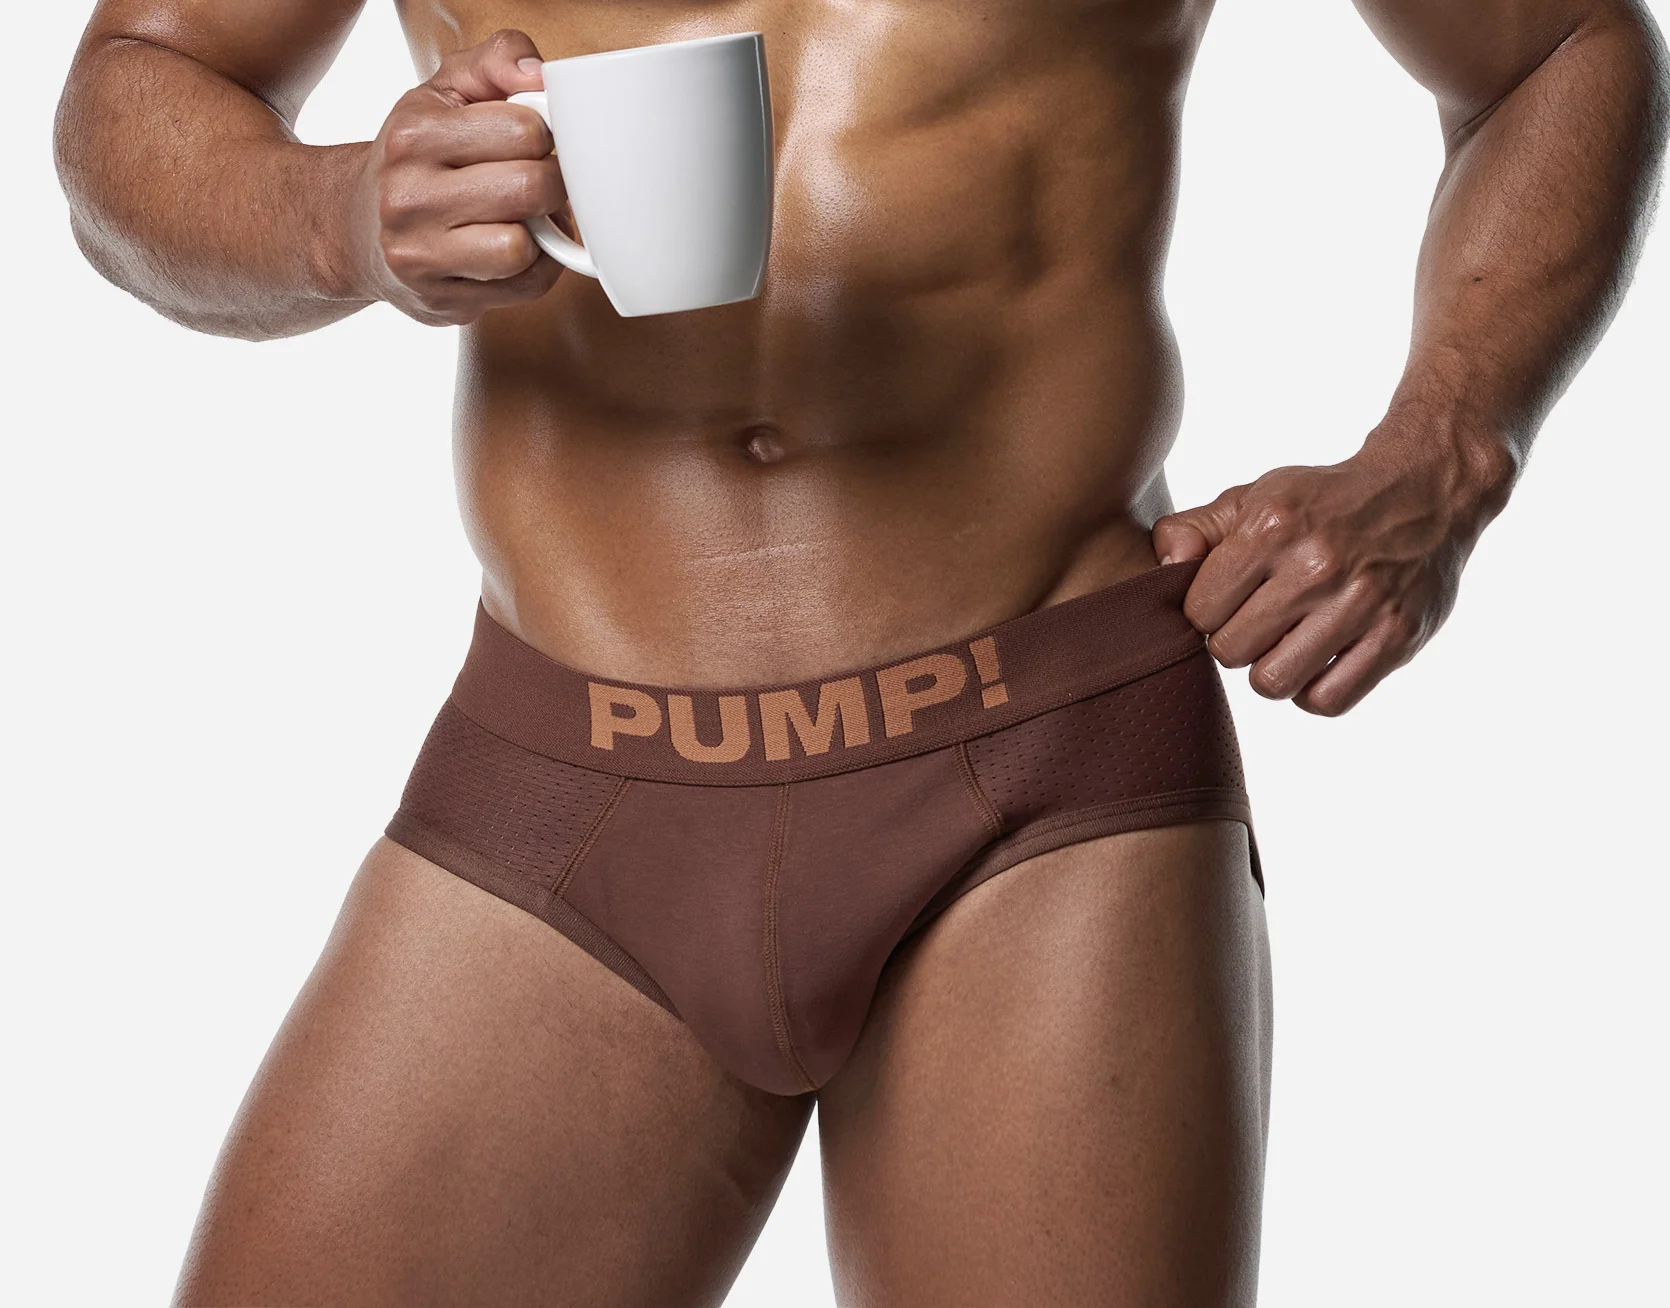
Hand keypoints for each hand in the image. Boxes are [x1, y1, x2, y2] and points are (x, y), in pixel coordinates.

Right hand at [350, 30, 563, 325]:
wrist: (353, 228)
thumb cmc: (416, 157)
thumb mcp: (444, 92)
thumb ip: (495, 60)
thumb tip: (540, 75)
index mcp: (413, 135)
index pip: (525, 130)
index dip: (544, 135)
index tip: (530, 141)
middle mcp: (407, 196)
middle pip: (530, 188)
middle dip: (550, 183)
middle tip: (537, 181)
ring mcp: (420, 255)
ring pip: (523, 247)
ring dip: (541, 233)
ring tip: (523, 218)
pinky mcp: (441, 301)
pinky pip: (525, 287)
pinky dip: (535, 269)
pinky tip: (513, 250)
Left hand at [1152, 430, 1517, 715]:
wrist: (1425, 491)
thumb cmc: (1321, 504)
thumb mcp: (1254, 498)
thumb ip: (1194, 530)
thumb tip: (1164, 568)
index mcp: (1272, 527)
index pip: (1198, 612)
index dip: (1206, 612)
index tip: (1228, 600)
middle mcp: (1317, 565)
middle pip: (1230, 652)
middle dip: (1235, 641)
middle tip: (1259, 621)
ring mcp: (1362, 603)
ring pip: (1273, 683)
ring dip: (1272, 670)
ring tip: (1286, 642)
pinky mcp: (1398, 636)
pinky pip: (1327, 701)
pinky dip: (1313, 691)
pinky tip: (1318, 661)